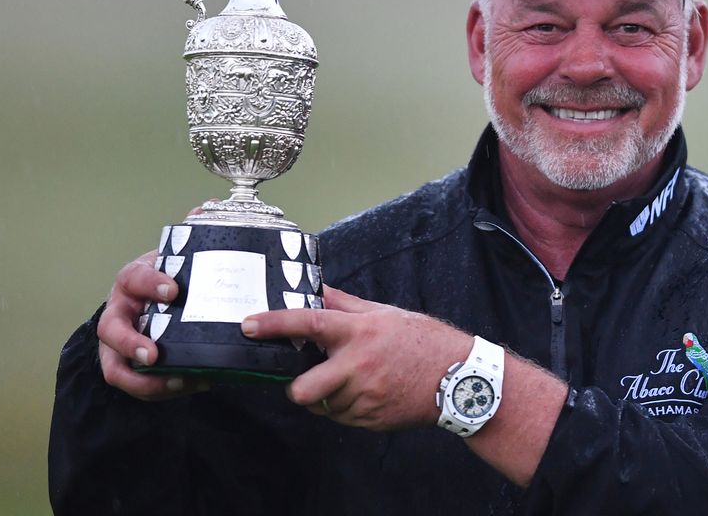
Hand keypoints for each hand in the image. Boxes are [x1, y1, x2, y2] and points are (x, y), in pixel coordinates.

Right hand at [97, 205, 215, 400]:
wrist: (152, 300)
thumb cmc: (167, 278)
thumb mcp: (176, 257)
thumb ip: (190, 235)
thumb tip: (207, 207)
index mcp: (132, 281)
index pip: (135, 278)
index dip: (151, 283)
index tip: (174, 290)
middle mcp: (119, 312)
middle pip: (110, 331)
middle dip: (130, 344)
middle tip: (154, 355)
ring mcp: (118, 344)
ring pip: (116, 368)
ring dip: (145, 380)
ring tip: (178, 382)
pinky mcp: (129, 367)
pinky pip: (137, 386)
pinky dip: (161, 390)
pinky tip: (193, 385)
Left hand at [241, 286, 471, 429]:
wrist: (458, 378)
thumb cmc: (421, 340)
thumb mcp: (383, 314)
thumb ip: (344, 304)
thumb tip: (314, 289)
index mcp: (359, 332)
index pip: (308, 323)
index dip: (274, 324)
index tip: (249, 325)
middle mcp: (358, 365)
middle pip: (303, 390)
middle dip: (296, 388)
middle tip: (304, 379)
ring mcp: (364, 396)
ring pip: (323, 405)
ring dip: (327, 396)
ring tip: (352, 381)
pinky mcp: (371, 419)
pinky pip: (342, 417)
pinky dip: (345, 407)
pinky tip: (366, 393)